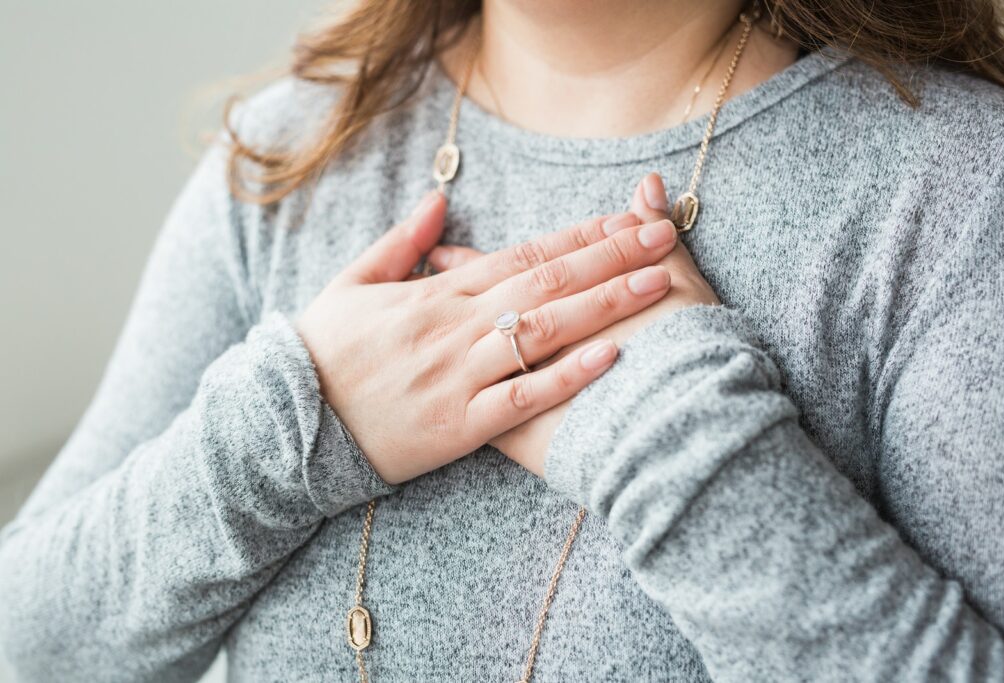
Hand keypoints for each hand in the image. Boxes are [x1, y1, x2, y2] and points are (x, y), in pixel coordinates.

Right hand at [295, 190, 679, 483]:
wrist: (287, 427)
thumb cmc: (322, 354)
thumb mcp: (351, 284)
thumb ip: (400, 242)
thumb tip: (438, 199)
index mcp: (435, 293)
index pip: (521, 253)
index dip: (579, 235)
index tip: (627, 218)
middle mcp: (454, 328)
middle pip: (546, 283)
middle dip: (610, 257)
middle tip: (665, 236)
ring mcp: (458, 376)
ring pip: (542, 332)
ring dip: (603, 304)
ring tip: (658, 283)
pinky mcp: (458, 425)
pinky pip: (522, 399)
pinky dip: (567, 378)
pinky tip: (610, 357)